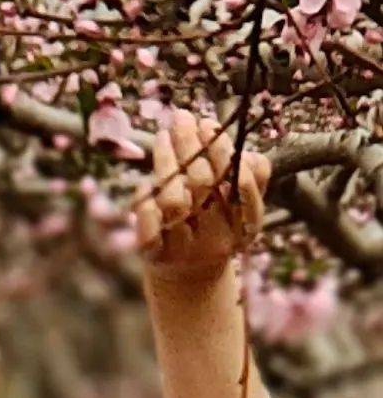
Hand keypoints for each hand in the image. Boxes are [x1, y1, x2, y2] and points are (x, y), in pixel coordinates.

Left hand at [133, 106, 270, 280]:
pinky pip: (148, 231)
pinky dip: (146, 204)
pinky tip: (145, 182)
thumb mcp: (241, 208)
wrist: (190, 280)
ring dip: (167, 162)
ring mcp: (186, 250)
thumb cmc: (216, 226)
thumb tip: (250, 156)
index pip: (241, 183)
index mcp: (246, 225)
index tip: (207, 124)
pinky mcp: (155, 257)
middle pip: (204, 184)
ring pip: (175, 200)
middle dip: (192, 144)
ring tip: (164, 136)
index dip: (224, 150)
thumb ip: (252, 180)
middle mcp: (218, 239)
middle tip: (181, 118)